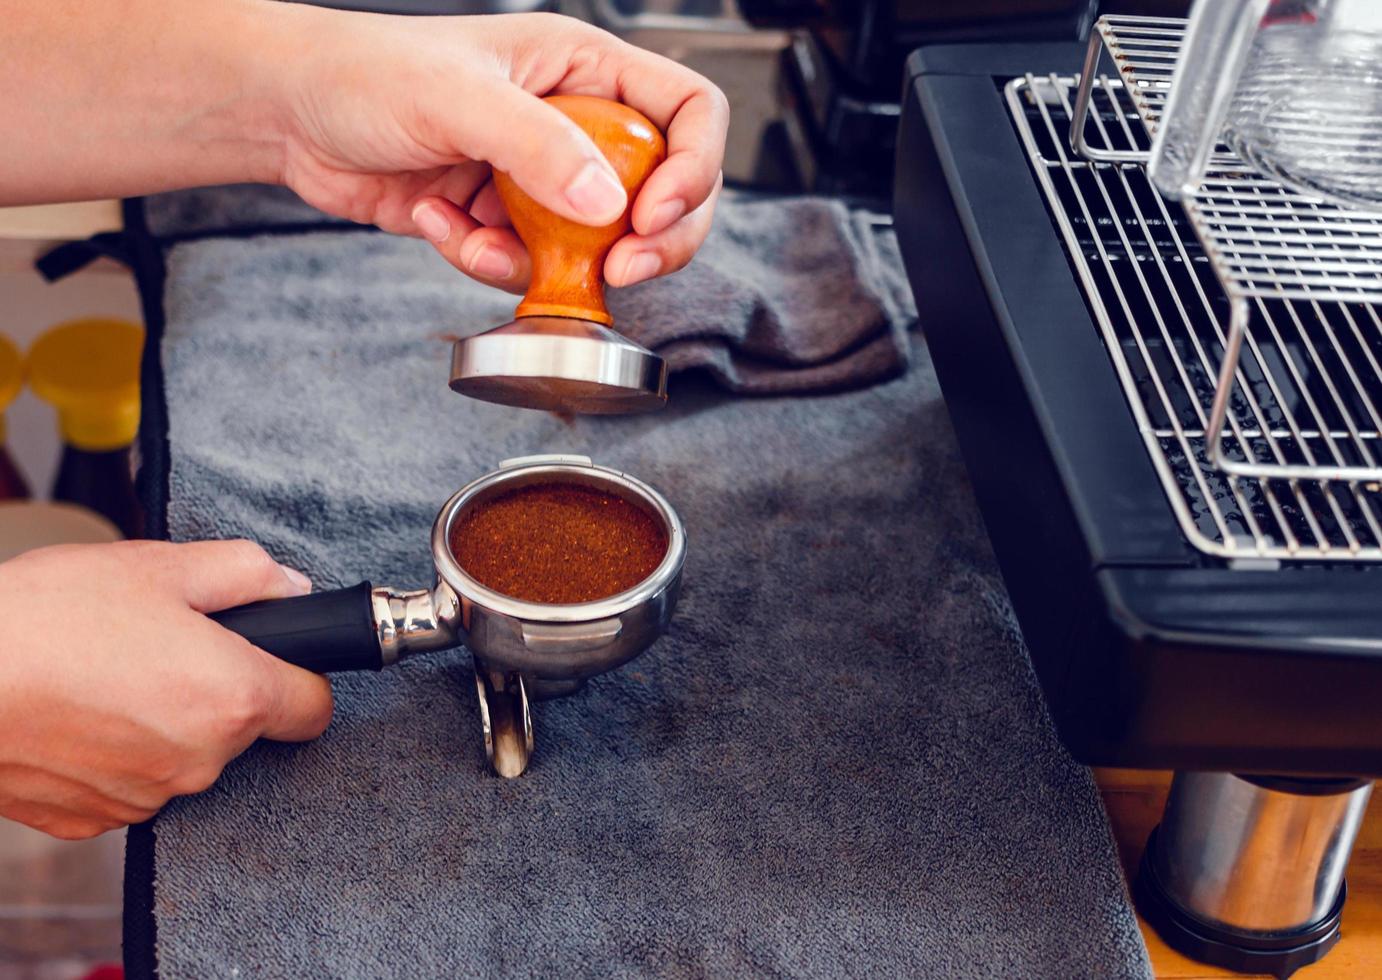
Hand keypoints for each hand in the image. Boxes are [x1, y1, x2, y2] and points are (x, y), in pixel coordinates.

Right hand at [0, 540, 332, 838]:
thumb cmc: (47, 620)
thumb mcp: (159, 566)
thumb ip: (244, 573)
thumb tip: (288, 586)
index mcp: (233, 698)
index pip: (313, 708)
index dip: (299, 676)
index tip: (274, 659)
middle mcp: (200, 761)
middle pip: (243, 729)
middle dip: (216, 689)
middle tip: (161, 646)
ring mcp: (145, 797)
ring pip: (184, 757)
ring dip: (163, 723)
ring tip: (107, 674)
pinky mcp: (92, 819)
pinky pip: (129, 783)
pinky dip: (115, 753)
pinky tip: (77, 713)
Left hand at [277, 10, 727, 292]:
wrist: (288, 116)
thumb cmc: (363, 73)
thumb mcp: (458, 97)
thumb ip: (538, 146)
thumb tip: (609, 204)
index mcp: (584, 69)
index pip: (688, 111)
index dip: (693, 169)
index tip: (651, 216)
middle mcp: (576, 122)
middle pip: (666, 192)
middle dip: (647, 242)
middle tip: (616, 272)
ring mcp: (541, 177)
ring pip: (597, 244)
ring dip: (544, 259)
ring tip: (478, 234)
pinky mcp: (504, 220)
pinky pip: (532, 265)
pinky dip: (487, 261)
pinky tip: (438, 225)